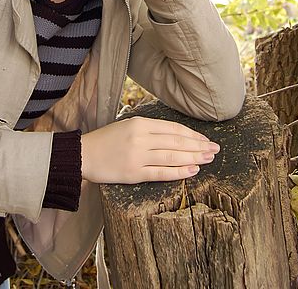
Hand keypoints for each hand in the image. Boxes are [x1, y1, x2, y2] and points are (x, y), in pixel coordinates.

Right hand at [80, 116, 219, 183]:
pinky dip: (179, 172)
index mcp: (140, 123)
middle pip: (177, 142)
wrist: (82, 154)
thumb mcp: (128, 126)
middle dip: (199, 146)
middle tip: (215, 150)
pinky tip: (192, 171)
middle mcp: (141, 138)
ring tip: (208, 159)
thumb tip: (177, 136)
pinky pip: (161, 172)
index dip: (193, 135)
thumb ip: (150, 129)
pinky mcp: (133, 173)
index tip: (206, 139)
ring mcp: (137, 156)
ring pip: (173, 156)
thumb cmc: (106, 140)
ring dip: (194, 158)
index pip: (174, 129)